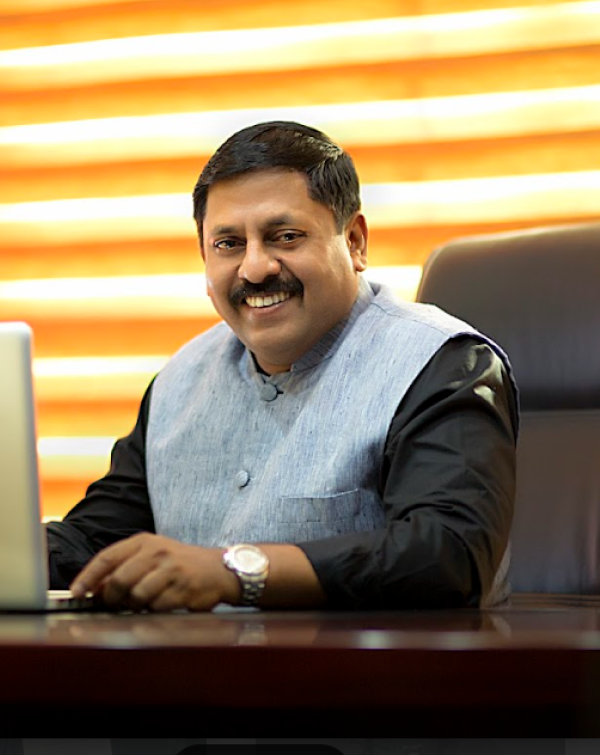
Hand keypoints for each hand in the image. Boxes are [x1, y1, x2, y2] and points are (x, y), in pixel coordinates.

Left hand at [69, 533, 239, 611]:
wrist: (218, 569)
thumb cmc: (180, 564)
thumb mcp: (152, 557)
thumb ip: (125, 568)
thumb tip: (95, 590)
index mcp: (144, 541)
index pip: (107, 557)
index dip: (88, 577)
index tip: (77, 593)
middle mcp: (157, 551)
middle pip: (118, 580)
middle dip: (113, 598)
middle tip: (117, 604)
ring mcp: (171, 568)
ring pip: (136, 596)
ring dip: (137, 605)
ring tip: (147, 601)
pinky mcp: (183, 586)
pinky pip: (156, 606)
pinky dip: (156, 609)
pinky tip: (165, 602)